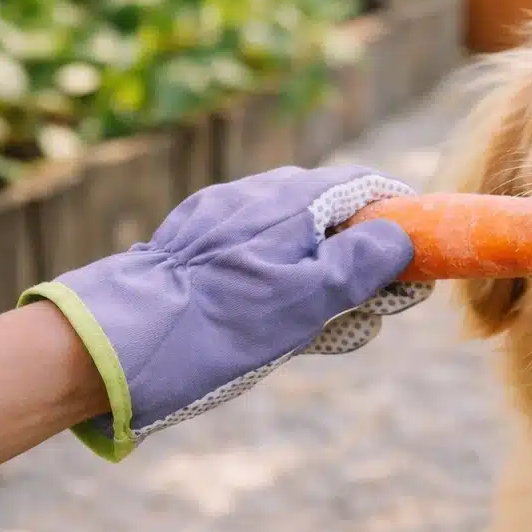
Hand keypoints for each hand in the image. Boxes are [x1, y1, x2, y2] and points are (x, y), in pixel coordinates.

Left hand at [21, 165, 430, 459]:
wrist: (112, 342)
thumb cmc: (218, 325)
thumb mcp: (307, 300)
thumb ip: (361, 263)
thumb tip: (398, 236)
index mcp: (293, 198)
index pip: (369, 189)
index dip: (401, 223)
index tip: (418, 263)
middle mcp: (258, 194)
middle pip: (332, 216)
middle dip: (358, 263)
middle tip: (362, 315)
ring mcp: (221, 217)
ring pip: (293, 240)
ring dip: (317, 281)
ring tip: (311, 331)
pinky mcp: (191, 244)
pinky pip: (254, 256)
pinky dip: (275, 284)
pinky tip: (263, 326)